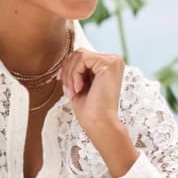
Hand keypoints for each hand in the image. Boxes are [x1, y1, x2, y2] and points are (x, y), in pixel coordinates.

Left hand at [58, 48, 138, 177]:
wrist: (99, 124)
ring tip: (73, 92)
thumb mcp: (80, 85)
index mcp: (108, 66)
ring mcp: (113, 61)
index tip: (64, 86)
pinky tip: (79, 88)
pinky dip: (75, 74)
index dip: (68, 69)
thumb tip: (65, 59)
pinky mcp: (109, 63)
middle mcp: (114, 61)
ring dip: (70, 75)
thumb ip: (77, 70)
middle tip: (68, 92)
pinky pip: (82, 58)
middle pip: (79, 53)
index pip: (82, 56)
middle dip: (68, 72)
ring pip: (79, 55)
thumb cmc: (90, 111)